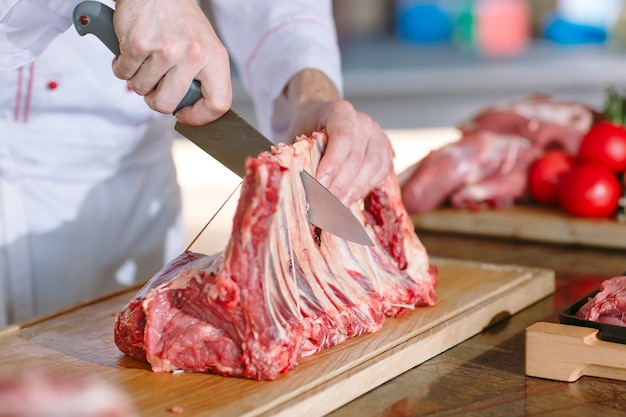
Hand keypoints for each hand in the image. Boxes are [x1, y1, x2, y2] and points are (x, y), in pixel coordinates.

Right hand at [112, 0, 230, 124]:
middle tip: (154, 86)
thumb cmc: (178, 17)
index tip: (185, 115)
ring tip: (144, 59)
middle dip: (155, 100)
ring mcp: (166, 50)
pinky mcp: (139, 44)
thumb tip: (191, 108)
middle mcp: (193, 54)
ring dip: (137, 79)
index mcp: (215, 57)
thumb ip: (201, 75)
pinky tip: (131, 50)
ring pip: (142, 90)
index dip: (200, 117)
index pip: (218, 104)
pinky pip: (124, 73)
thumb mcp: (203, 44)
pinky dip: (122, 66)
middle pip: (168, 104)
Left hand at [285, 70, 393, 205]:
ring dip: (356, 189)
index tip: (321, 185)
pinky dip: (367, 187)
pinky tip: (352, 198)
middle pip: (358, 157)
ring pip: (374, 165)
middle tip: (326, 204)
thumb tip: (301, 186)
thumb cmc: (308, 127)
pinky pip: (382, 171)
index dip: (332, 165)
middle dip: (341, 185)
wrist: (320, 115)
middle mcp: (363, 121)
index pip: (342, 138)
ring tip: (339, 206)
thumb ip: (303, 156)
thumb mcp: (298, 135)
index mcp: (340, 111)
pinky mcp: (385, 149)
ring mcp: (377, 134)